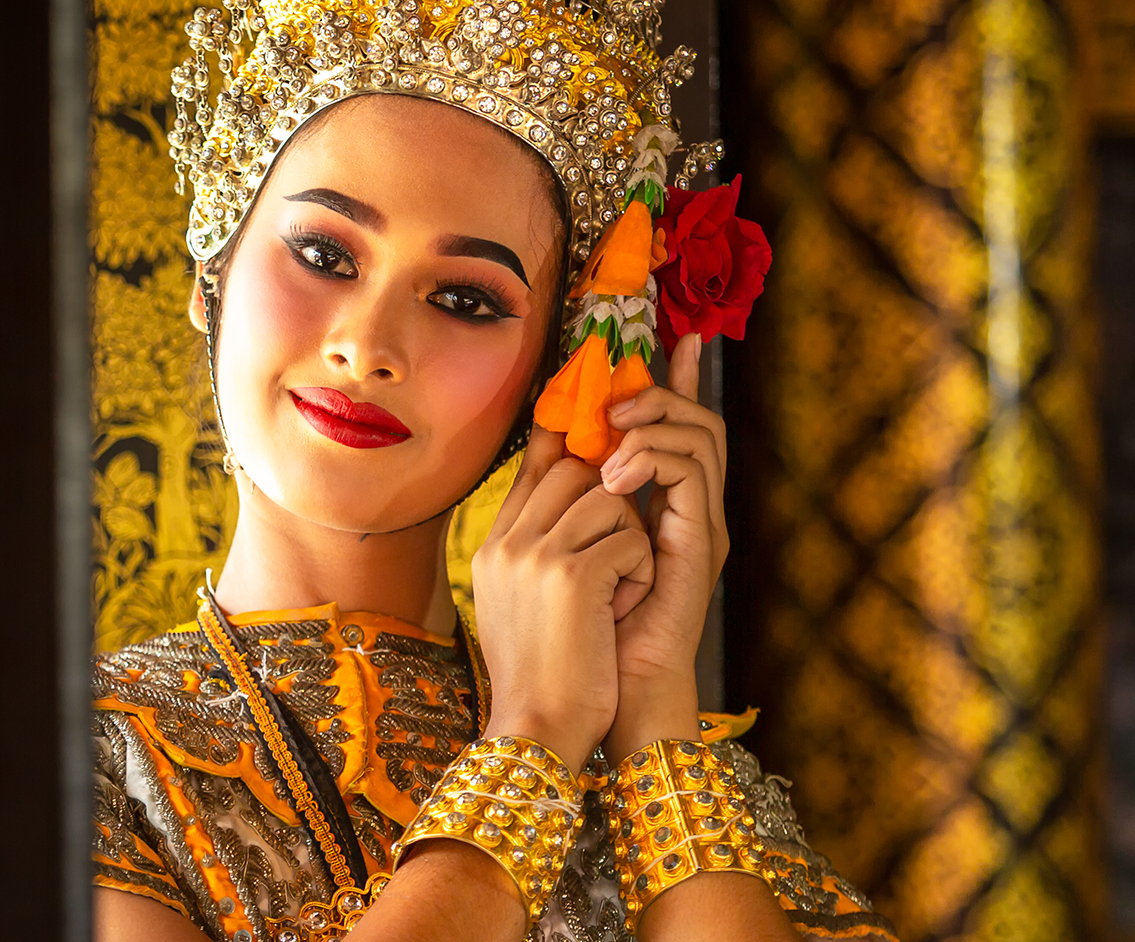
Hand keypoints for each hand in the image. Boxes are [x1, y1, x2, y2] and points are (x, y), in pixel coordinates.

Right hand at [471, 425, 654, 768]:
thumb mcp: (521, 602)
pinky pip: (630, 540)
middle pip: (577, 470)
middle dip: (615, 499)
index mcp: (493, 545)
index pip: (532, 463)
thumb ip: (536, 548)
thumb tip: (576, 497)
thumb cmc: (543, 675)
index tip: (592, 404)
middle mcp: (508, 540)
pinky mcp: (571, 574)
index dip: (566, 432)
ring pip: (610, 500)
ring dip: (632, 544)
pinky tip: (623, 609)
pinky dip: (641, 573)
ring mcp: (535, 554)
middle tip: (623, 545)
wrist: (538, 730)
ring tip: (619, 594)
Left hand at [596, 334, 728, 758]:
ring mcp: (702, 523)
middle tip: (616, 399)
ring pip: (701, 436)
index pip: (681, 424)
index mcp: (665, 503)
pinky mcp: (702, 542)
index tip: (679, 338)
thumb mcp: (567, 538)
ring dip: (652, 424)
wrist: (606, 689)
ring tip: (611, 441)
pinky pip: (692, 473)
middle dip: (659, 394)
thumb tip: (547, 436)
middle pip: (699, 419)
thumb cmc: (583, 622)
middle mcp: (692, 507)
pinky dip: (652, 459)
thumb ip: (568, 490)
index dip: (682, 379)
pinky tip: (614, 475)